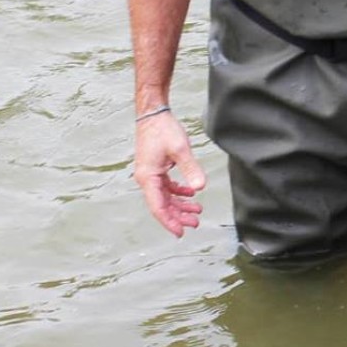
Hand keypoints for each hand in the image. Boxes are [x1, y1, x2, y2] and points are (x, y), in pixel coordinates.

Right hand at [132, 111, 206, 236]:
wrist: (153, 114)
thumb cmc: (163, 130)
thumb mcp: (180, 150)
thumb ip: (191, 169)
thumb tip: (200, 188)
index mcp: (148, 178)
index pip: (158, 207)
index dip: (169, 221)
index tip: (181, 232)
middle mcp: (146, 179)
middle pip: (162, 205)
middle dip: (178, 215)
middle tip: (195, 223)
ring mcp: (150, 174)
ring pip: (165, 197)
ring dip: (180, 205)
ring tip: (197, 211)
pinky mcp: (155, 168)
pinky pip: (166, 187)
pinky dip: (178, 192)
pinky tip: (190, 193)